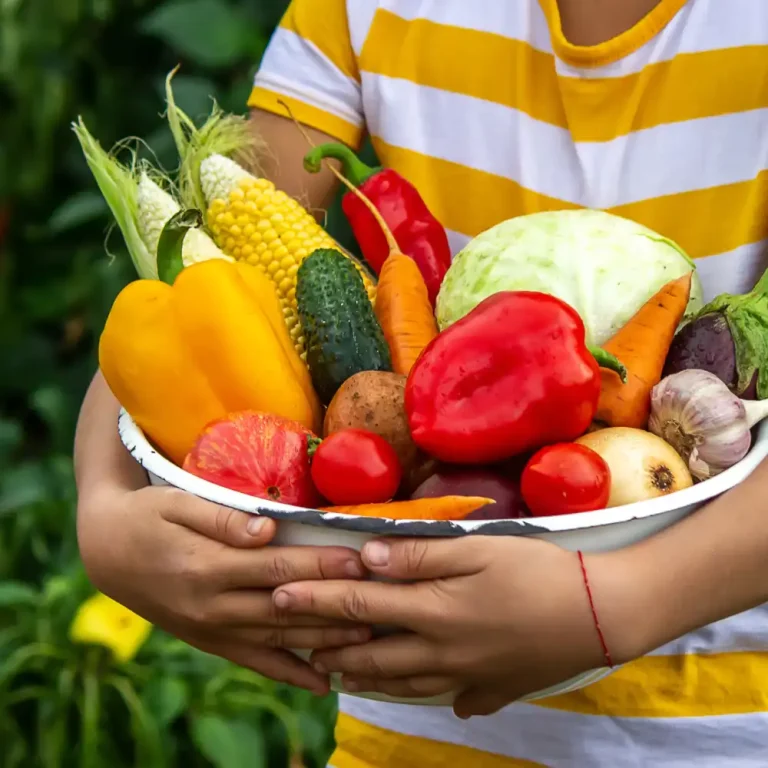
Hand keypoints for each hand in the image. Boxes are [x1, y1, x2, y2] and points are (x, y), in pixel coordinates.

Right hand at [77, 484, 368, 694]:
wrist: (108, 553)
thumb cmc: (149, 517)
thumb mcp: (176, 504)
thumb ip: (222, 519)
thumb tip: (267, 529)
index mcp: (206, 567)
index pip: (276, 568)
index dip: (319, 564)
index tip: (358, 559)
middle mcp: (212, 606)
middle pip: (284, 606)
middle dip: (334, 603)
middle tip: (379, 598)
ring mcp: (211, 630)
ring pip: (278, 639)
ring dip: (323, 641)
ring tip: (368, 640)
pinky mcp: (211, 641)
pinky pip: (256, 661)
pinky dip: (290, 673)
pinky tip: (323, 682)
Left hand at [272, 536, 642, 715]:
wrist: (600, 614)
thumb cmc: (538, 570)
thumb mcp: (479, 549)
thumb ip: (420, 554)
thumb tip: (367, 557)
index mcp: (433, 611)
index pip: (359, 606)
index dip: (316, 600)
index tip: (278, 596)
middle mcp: (441, 650)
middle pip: (371, 652)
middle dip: (327, 645)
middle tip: (295, 641)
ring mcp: (467, 675)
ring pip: (402, 682)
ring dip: (363, 675)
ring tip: (335, 672)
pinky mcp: (494, 687)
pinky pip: (450, 697)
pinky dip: (423, 694)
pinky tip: (421, 694)